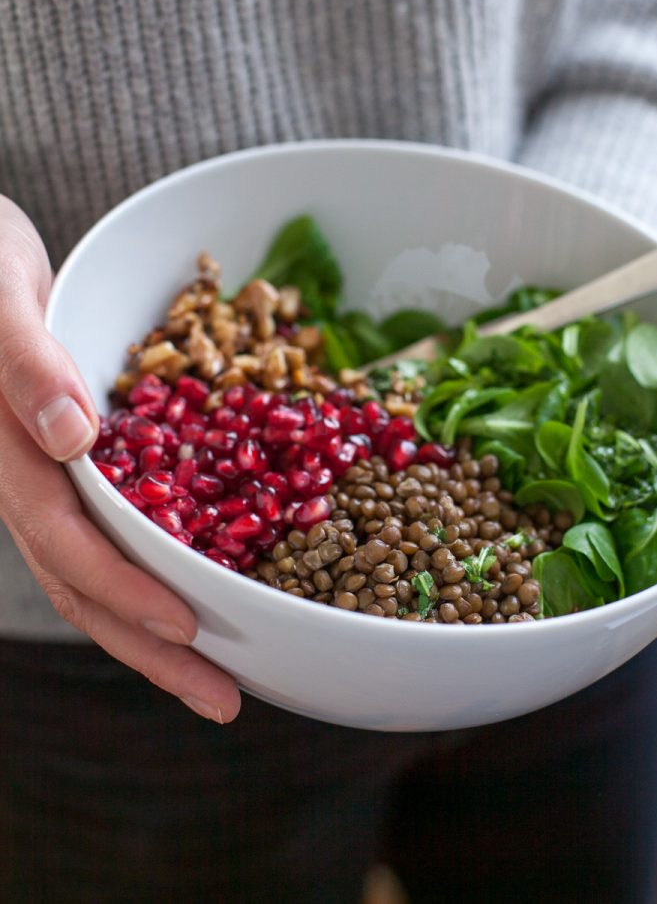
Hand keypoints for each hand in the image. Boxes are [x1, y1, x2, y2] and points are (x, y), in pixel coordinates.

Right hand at [0, 197, 239, 721]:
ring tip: (221, 678)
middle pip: (87, 584)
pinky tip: (203, 593)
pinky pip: (118, 533)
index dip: (124, 590)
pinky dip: (157, 572)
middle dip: (152, 648)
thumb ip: (25, 365)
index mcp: (12, 454)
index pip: (66, 541)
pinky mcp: (82, 466)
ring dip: (156, 632)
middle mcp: (33, 480)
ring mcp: (54, 480)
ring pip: (101, 572)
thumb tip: (71, 436)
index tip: (188, 629)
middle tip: (225, 699)